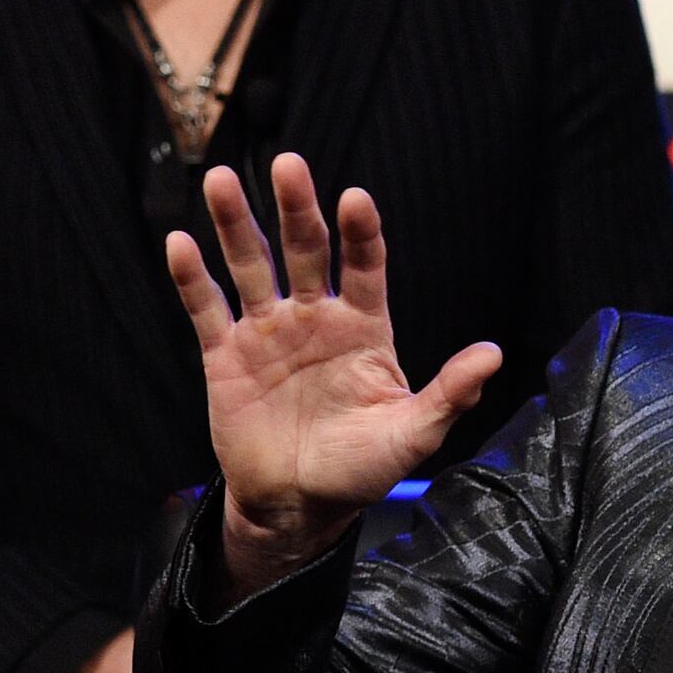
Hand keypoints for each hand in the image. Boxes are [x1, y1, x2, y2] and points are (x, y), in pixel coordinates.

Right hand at [166, 154, 501, 600]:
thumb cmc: (362, 469)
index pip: (363, 266)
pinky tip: (179, 242)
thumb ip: (447, 394)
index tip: (355, 199)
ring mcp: (267, 331)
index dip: (360, 234)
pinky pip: (207, 308)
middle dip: (296, 208)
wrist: (298, 506)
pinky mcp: (225, 355)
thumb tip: (493, 355)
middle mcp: (314, 316)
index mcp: (363, 326)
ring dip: (236, 223)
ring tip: (221, 179)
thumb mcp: (411, 435)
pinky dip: (192, 276)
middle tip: (289, 165)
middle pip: (305, 249)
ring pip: (250, 265)